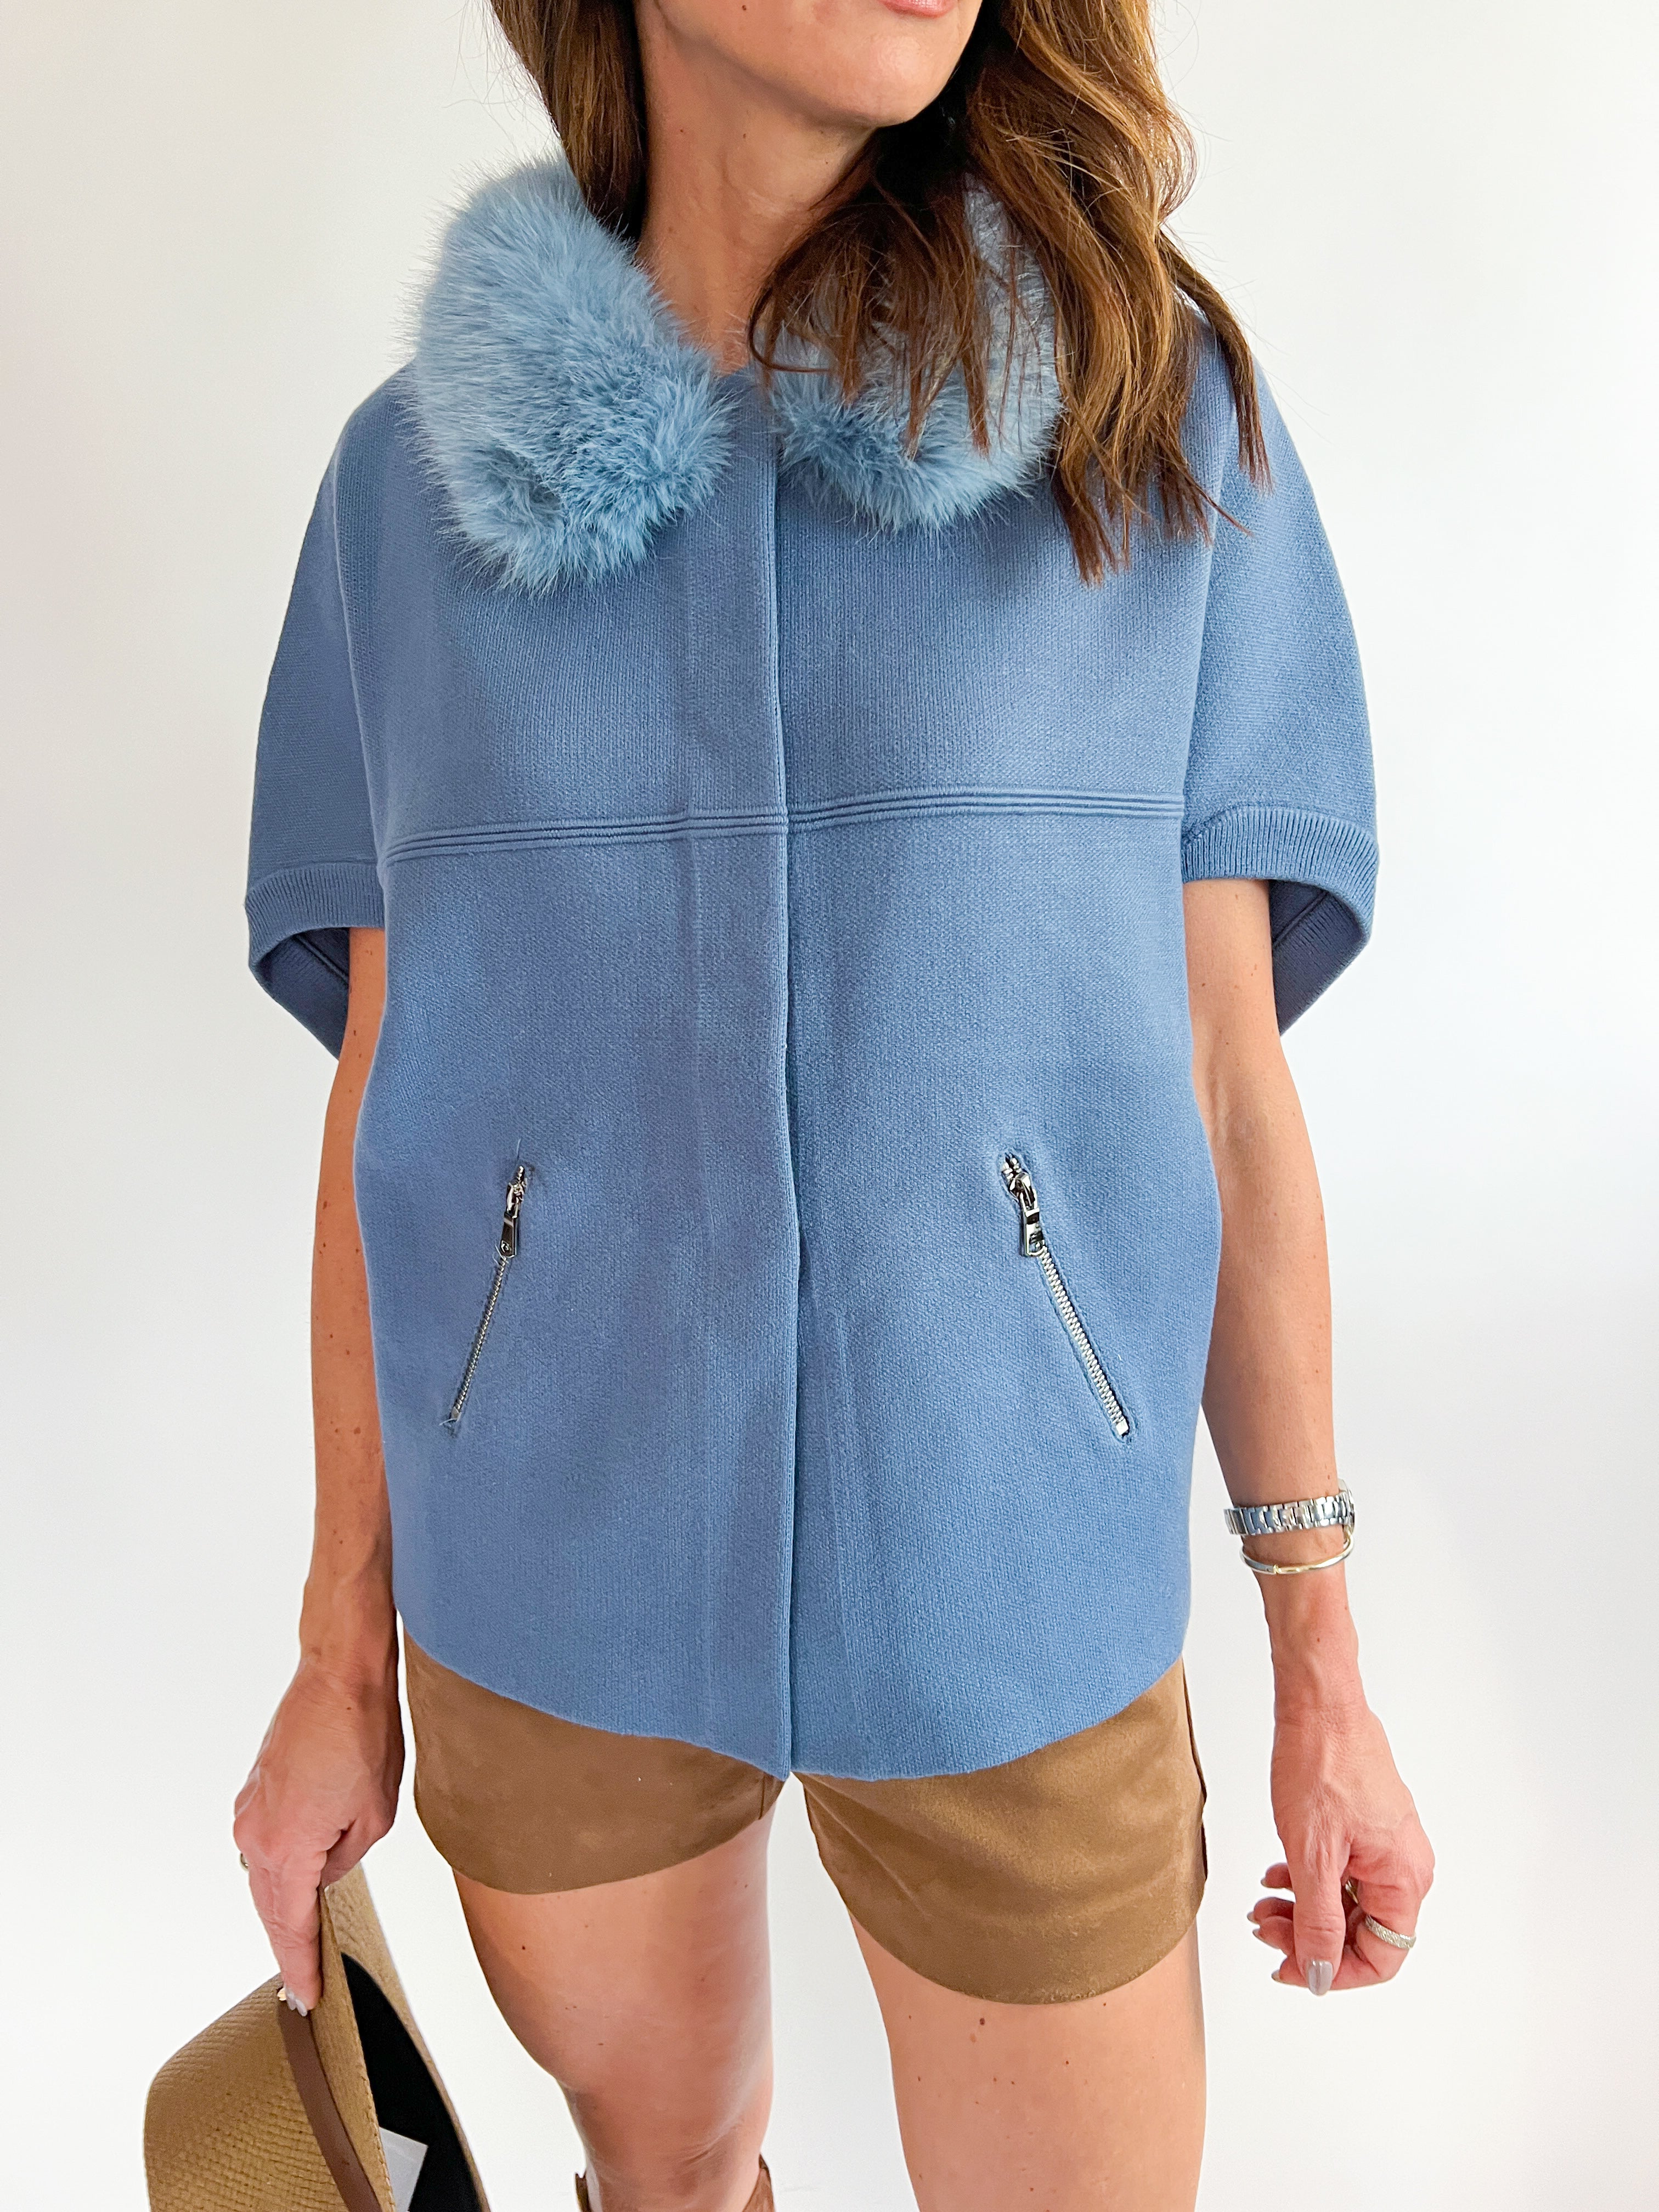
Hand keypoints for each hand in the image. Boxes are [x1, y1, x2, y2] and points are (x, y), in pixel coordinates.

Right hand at [232, 1651, 402, 2009]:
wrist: (340, 1676)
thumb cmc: (364, 1735)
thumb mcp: (375, 1816)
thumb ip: (344, 1862)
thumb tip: (324, 1873)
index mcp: (287, 1847)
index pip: (292, 1926)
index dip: (301, 1966)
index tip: (308, 1997)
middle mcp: (257, 1833)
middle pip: (271, 1908)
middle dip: (289, 1947)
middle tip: (305, 1986)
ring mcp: (251, 1810)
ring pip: (265, 1878)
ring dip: (283, 1909)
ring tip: (304, 1944)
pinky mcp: (256, 1791)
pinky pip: (265, 1846)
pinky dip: (280, 1872)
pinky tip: (298, 1886)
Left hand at [1249, 1690, 1432, 1994]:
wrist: (1319, 1704)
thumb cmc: (1321, 1765)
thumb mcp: (1312, 1855)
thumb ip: (1318, 1921)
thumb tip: (1319, 1973)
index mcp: (1404, 1879)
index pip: (1381, 1958)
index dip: (1332, 1971)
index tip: (1289, 1966)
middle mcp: (1404, 1867)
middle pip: (1360, 1932)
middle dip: (1309, 1938)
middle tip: (1263, 1927)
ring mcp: (1386, 1845)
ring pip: (1347, 1903)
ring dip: (1303, 1911)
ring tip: (1263, 1904)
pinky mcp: (1366, 1827)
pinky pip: (1342, 1873)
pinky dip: (1308, 1882)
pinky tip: (1277, 1876)